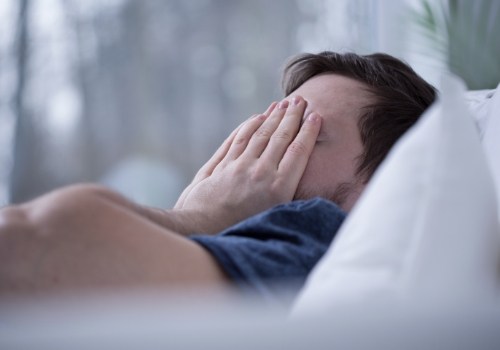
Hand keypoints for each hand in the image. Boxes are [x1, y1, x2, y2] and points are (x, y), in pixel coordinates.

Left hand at [174, 96, 321, 232]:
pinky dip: (249, 125)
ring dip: (272, 117)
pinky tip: (256, 117)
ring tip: (282, 104)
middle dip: (292, 117)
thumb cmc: (239, 231)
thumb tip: (299, 179)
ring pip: (259, 134)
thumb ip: (285, 195)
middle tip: (300, 101)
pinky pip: (238, 139)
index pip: (297, 152)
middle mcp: (260, 173)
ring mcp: (240, 166)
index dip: (308, 132)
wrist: (201, 230)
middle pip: (280, 137)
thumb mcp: (272, 219)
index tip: (315, 117)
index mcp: (278, 188)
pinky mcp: (223, 165)